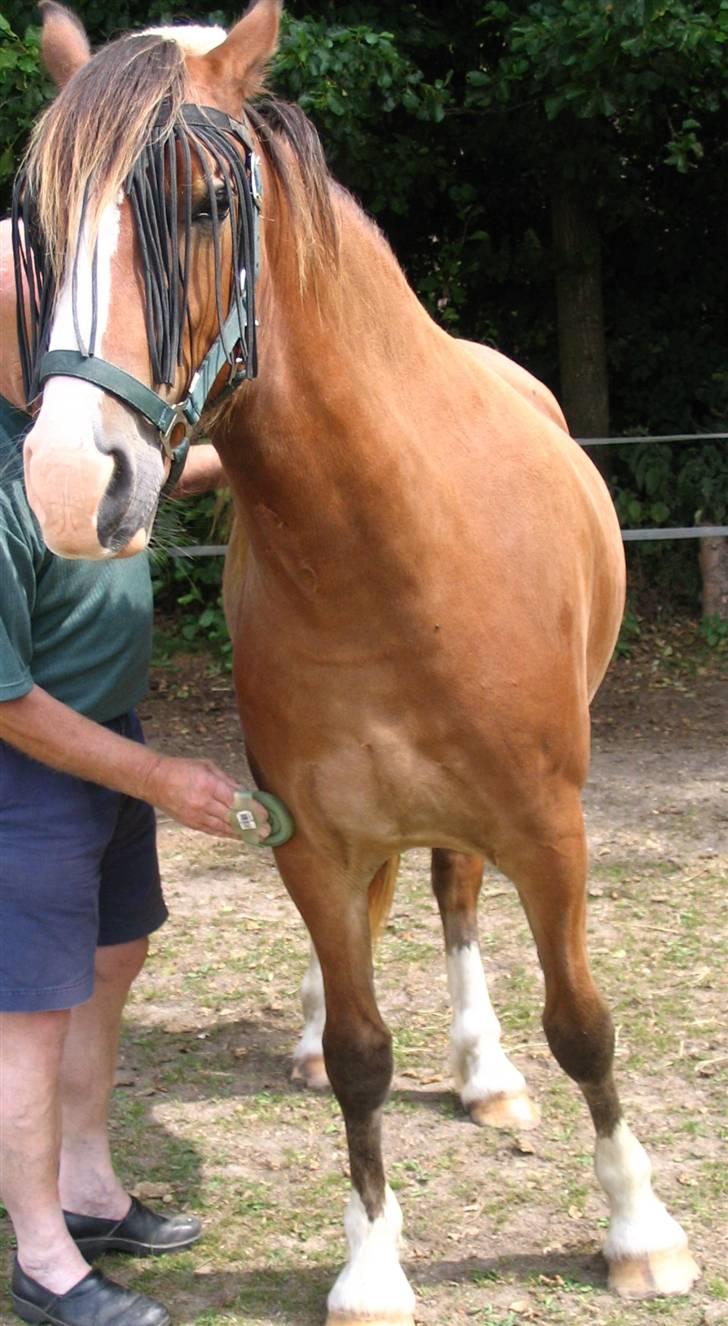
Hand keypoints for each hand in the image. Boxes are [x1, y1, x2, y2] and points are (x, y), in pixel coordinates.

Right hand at [144, 755, 270, 840]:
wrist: (154, 780)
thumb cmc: (182, 769)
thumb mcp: (208, 766)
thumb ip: (228, 781)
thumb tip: (246, 794)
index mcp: (209, 785)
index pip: (236, 801)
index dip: (253, 810)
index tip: (267, 815)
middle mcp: (203, 803)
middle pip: (233, 818)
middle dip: (252, 825)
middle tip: (268, 831)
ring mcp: (196, 816)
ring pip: (224, 828)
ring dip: (243, 834)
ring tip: (258, 838)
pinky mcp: (191, 824)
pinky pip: (213, 831)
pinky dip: (228, 834)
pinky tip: (240, 837)